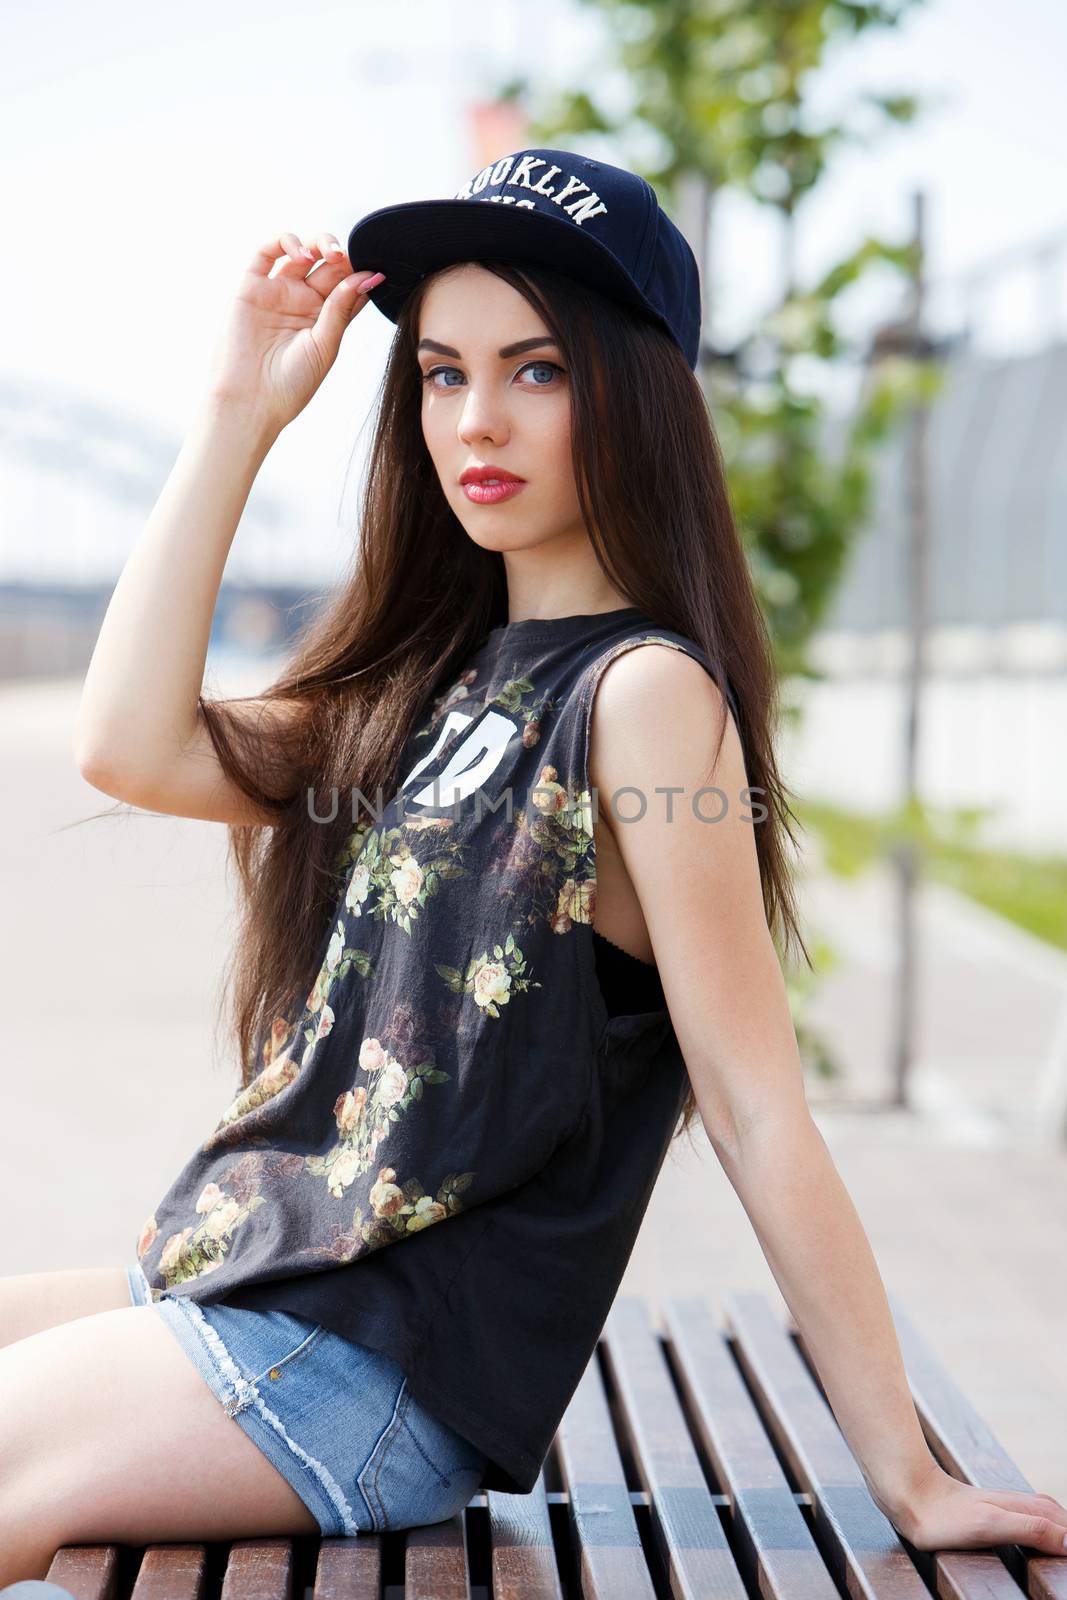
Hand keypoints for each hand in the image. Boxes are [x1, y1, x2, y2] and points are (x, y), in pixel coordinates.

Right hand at [205, 231, 384, 434]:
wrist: (251, 401)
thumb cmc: (291, 383)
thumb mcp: (325, 345)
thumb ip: (341, 309)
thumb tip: (366, 277)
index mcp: (324, 319)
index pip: (347, 286)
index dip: (361, 274)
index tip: (377, 272)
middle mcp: (301, 302)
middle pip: (327, 266)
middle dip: (342, 257)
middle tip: (349, 260)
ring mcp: (277, 292)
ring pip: (300, 252)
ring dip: (319, 244)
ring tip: (330, 255)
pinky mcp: (251, 287)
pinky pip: (266, 252)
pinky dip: (285, 242)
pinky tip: (303, 254)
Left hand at [888, 1459, 1066, 1555]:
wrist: (910, 1495)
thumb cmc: (948, 1516)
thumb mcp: (992, 1525)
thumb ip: (1032, 1530)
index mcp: (1024, 1507)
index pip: (1063, 1525)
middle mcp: (1017, 1503)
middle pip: (1056, 1517)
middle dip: (1066, 1532)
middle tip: (1066, 1552)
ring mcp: (1002, 1506)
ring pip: (1041, 1515)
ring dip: (1056, 1529)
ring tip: (1061, 1544)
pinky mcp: (986, 1512)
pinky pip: (1024, 1517)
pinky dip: (1039, 1527)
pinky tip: (1030, 1534)